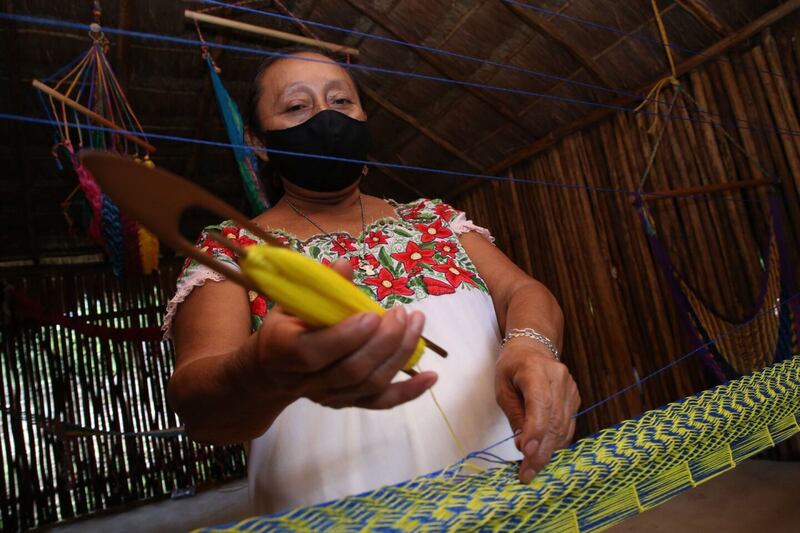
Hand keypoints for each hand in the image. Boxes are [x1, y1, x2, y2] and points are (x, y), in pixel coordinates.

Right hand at [238, 259, 436, 409]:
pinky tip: (432, 377)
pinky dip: (409, 391)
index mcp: (283, 349)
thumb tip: (345, 264)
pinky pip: (381, 402)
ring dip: (400, 355)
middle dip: (384, 341)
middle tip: (402, 313)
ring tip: (416, 324)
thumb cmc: (284, 326)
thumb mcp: (291, 300)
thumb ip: (319, 285)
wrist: (272, 369)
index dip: (346, 336)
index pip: (314, 352)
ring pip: (370, 384)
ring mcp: (329, 396)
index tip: (373, 313)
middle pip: (351, 371)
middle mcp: (305, 380)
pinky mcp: (348, 403)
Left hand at [495, 339, 579, 482]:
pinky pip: (568, 425)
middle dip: (541, 451)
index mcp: (535, 371)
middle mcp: (559, 379)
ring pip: (564, 426)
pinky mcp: (575, 397)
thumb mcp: (502, 388)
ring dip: (549, 451)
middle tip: (527, 474)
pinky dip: (557, 442)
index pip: (540, 405)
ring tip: (533, 469)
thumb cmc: (512, 367)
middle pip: (554, 421)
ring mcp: (570, 388)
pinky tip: (545, 454)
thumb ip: (514, 415)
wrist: (533, 347)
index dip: (535, 432)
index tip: (526, 454)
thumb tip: (524, 446)